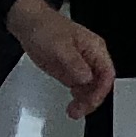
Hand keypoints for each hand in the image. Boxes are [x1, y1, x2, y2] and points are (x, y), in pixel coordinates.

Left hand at [17, 0, 115, 117]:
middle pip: (100, 84)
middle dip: (92, 99)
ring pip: (91, 89)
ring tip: (73, 111)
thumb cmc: (45, 28)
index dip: (101, 90)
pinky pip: (80, 88)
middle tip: (79, 111)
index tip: (91, 101)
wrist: (29, 24)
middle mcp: (90, 58)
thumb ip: (74, 64)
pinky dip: (78, 98)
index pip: (107, 73)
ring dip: (85, 102)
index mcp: (95, 48)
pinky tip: (72, 104)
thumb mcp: (60, 47)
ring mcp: (80, 66)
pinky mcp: (70, 72)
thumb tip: (87, 79)